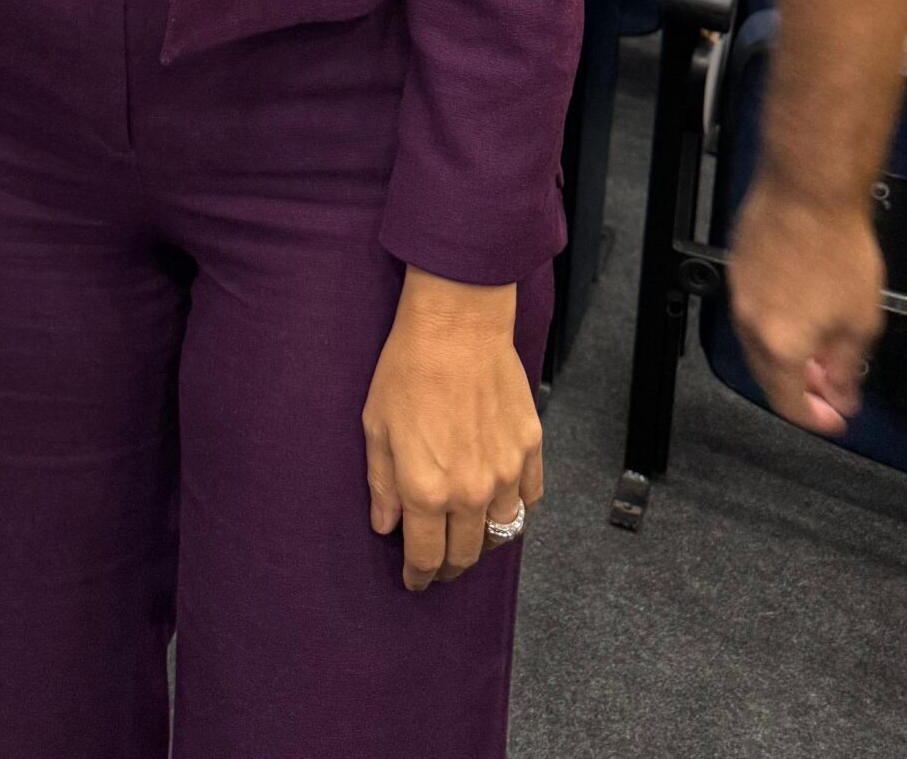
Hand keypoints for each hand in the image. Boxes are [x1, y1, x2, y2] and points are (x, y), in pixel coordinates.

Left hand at [362, 268, 541, 590]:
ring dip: (483, 542)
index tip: (413, 581)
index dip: (418, 575)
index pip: (426, 556)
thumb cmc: (408, 368)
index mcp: (426, 489)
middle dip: (449, 567)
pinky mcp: (530, 450)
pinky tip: (500, 505)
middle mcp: (470, 490)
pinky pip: (529, 500)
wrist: (456, 325)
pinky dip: (515, 510)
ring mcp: (506, 472)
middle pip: (466, 553)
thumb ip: (382, 484)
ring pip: (501, 532)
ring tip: (467, 538)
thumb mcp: (376, 426)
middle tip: (438, 566)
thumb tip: (385, 526)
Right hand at [729, 174, 879, 434]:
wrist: (808, 192)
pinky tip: (800, 312)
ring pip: (757, 342)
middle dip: (799, 389)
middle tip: (830, 388)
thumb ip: (845, 368)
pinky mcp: (737, 266)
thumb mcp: (860, 322)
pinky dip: (775, 325)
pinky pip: (753, 311)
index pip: (789, 403)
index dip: (815, 418)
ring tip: (819, 349)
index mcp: (779, 346)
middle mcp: (749, 325)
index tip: (837, 417)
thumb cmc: (838, 251)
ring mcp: (739, 293)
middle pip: (768, 375)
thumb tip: (840, 396)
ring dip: (785, 355)